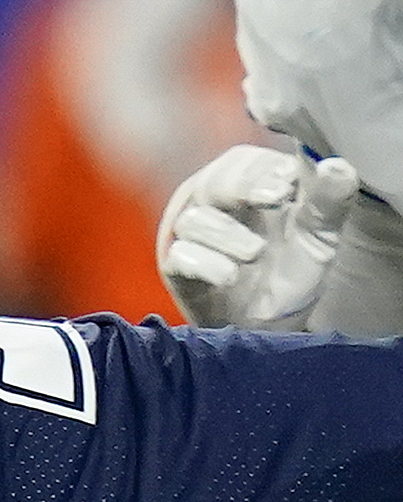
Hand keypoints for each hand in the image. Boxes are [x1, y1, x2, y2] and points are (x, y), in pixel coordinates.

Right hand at [162, 145, 359, 327]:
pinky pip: (179, 256)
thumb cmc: (291, 271)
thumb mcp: (320, 234)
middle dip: (245, 186)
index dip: (264, 167)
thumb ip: (329, 200)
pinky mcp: (177, 269)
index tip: (289, 181)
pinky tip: (229, 276)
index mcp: (252, 186)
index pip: (247, 161)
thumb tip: (336, 167)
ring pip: (193, 219)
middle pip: (214, 180)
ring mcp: (194, 237)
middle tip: (276, 197)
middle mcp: (218, 205)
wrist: (268, 327)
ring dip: (228, 234)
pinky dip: (206, 264)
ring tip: (255, 253)